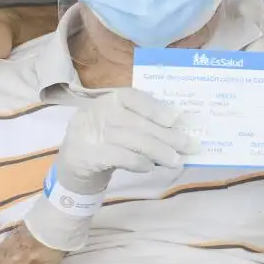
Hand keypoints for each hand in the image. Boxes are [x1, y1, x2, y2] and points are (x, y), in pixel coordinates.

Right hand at [24, 88, 196, 250]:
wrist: (73, 166)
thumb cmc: (105, 141)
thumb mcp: (119, 124)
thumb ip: (142, 123)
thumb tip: (178, 128)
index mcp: (107, 99)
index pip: (132, 97)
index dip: (155, 107)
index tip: (176, 118)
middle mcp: (98, 112)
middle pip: (138, 123)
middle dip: (168, 136)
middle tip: (190, 146)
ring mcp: (91, 133)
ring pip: (134, 141)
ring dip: (159, 152)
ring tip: (176, 161)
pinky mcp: (89, 155)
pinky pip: (121, 157)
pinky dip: (139, 162)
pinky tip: (150, 167)